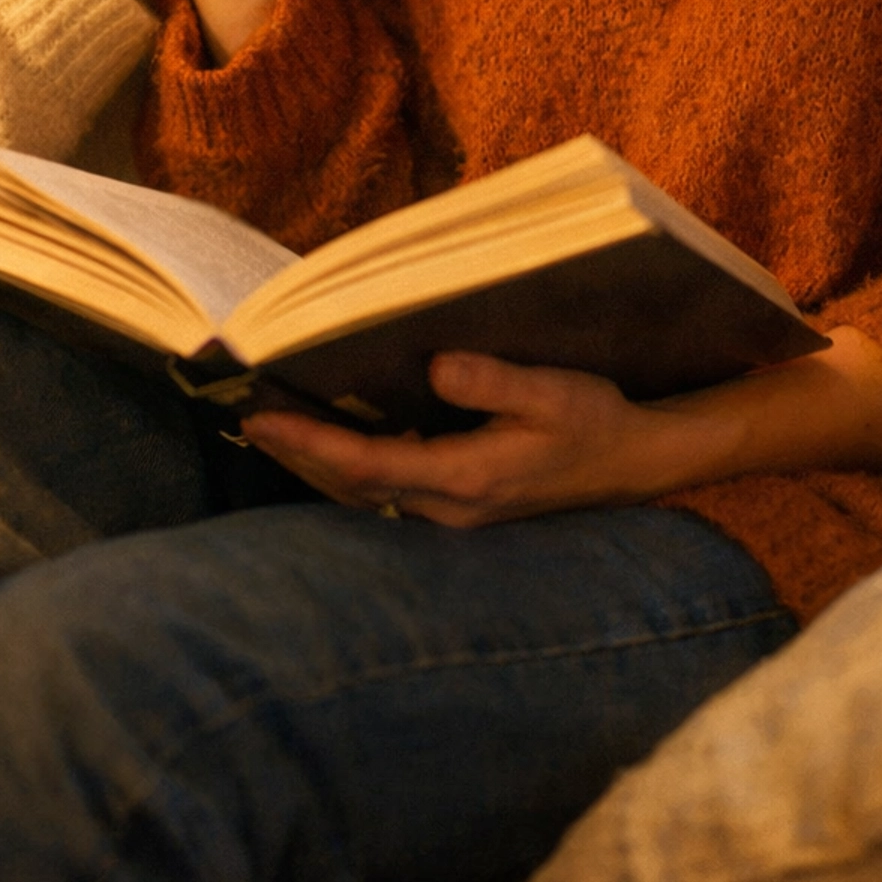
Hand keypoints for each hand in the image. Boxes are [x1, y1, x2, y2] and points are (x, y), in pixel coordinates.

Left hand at [242, 354, 676, 527]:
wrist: (634, 466)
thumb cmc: (594, 423)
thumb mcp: (552, 392)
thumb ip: (493, 381)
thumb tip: (434, 366)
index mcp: (466, 478)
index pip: (367, 465)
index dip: (310, 444)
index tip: (262, 419)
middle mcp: (450, 508)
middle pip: (352, 487)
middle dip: (298, 455)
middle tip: (247, 417)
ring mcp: (455, 515)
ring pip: (366, 496)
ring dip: (318, 466)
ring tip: (273, 429)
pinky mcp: (461, 508)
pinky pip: (387, 494)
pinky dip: (350, 470)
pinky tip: (331, 447)